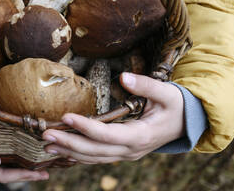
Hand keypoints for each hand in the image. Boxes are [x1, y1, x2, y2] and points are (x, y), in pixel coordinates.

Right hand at [0, 126, 48, 181]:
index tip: (41, 175)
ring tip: (36, 163)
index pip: (4, 175)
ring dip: (20, 166)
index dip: (23, 176)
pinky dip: (10, 156)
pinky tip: (17, 151)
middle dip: (26, 174)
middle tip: (46, 172)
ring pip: (4, 165)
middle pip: (7, 173)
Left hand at [42, 72, 184, 163]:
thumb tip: (124, 76)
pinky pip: (98, 157)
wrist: (187, 124)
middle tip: (45, 134)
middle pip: (95, 151)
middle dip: (69, 143)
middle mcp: (131, 150)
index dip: (85, 128)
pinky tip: (63, 150)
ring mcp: (127, 154)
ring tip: (47, 143)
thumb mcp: (167, 93)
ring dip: (70, 151)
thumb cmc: (177, 106)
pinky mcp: (123, 152)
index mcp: (141, 136)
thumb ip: (146, 85)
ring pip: (94, 157)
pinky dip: (79, 155)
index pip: (108, 134)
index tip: (66, 117)